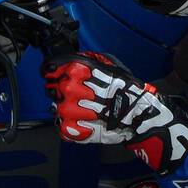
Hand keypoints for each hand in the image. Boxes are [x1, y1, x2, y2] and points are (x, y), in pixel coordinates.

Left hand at [43, 52, 187, 173]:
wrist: (137, 116)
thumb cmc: (126, 90)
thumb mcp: (108, 66)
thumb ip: (89, 61)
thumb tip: (73, 59)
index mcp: (76, 69)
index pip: (51, 69)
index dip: (54, 74)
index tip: (59, 79)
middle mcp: (68, 88)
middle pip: (54, 90)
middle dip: (66, 94)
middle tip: (85, 99)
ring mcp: (67, 109)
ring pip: (58, 108)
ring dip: (72, 111)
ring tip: (91, 113)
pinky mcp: (69, 129)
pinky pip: (62, 127)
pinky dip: (74, 127)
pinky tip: (88, 123)